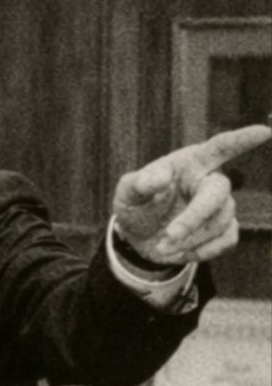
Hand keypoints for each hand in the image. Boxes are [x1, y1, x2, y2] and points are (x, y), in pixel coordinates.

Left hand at [112, 122, 270, 266]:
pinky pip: (227, 240)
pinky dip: (203, 251)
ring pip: (219, 222)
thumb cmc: (137, 205)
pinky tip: (182, 253)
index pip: (219, 147)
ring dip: (190, 240)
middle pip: (218, 193)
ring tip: (161, 247)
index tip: (264, 132)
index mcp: (191, 163)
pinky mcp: (223, 229)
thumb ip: (139, 183)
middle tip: (168, 237)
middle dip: (194, 218)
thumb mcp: (127, 193)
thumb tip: (161, 177)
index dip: (241, 140)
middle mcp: (210, 181)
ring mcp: (220, 206)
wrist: (140, 238)